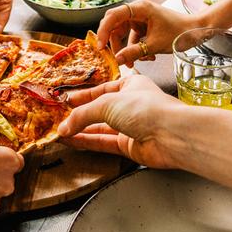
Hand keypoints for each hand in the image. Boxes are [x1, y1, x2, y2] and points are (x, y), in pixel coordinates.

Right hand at [58, 75, 183, 167]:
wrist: (170, 135)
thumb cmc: (147, 108)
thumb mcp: (107, 103)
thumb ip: (83, 115)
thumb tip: (64, 127)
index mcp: (131, 85)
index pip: (102, 89)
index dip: (84, 96)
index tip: (67, 102)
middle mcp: (131, 105)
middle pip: (100, 110)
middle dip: (80, 115)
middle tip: (60, 119)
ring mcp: (131, 127)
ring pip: (100, 128)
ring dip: (81, 130)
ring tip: (61, 132)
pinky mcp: (130, 146)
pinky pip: (103, 143)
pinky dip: (87, 142)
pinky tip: (73, 141)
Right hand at [96, 0, 198, 65]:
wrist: (197, 31)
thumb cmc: (180, 32)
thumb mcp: (155, 45)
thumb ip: (134, 52)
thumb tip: (117, 60)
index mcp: (140, 8)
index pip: (113, 16)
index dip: (103, 31)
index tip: (100, 46)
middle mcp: (138, 11)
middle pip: (115, 26)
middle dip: (115, 44)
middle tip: (114, 58)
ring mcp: (141, 19)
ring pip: (124, 34)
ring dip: (126, 49)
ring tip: (133, 63)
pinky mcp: (145, 26)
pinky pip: (133, 38)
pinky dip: (136, 48)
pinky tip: (146, 58)